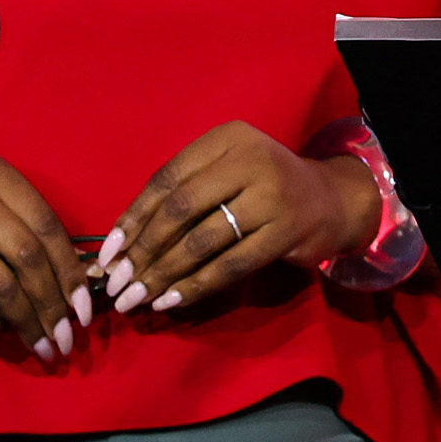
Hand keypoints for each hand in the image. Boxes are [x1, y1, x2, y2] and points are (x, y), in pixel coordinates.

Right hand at [0, 156, 93, 358]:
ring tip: (46, 344)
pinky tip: (8, 329)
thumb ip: (27, 223)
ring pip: (2, 285)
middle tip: (69, 334)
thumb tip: (76, 276)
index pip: (46, 225)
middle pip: (27, 257)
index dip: (70, 270)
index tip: (84, 304)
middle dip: (53, 302)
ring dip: (28, 320)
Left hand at [100, 122, 377, 321]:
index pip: (166, 180)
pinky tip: (172, 301)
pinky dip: (196, 286)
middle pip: (180, 210)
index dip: (133, 218)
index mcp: (225, 140)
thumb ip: (182, 195)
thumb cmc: (263, 188)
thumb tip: (121, 244)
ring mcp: (271, 197)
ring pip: (201, 242)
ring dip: (164, 274)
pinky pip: (230, 265)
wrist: (332, 200)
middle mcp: (249, 161)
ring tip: (139, 298)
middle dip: (143, 251)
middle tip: (118, 284)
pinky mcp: (286, 232)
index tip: (108, 254)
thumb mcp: (226, 173)